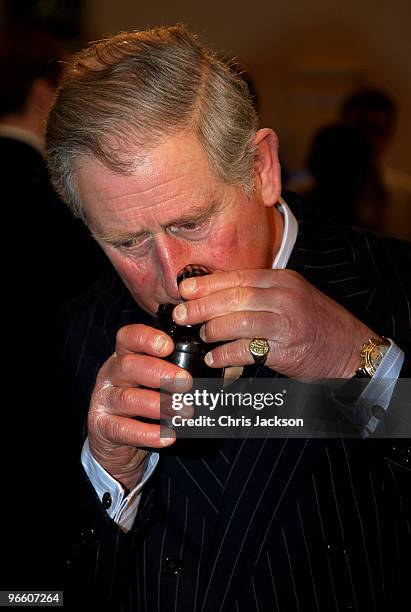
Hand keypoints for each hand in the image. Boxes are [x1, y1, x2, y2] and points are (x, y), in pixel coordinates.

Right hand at [87, 324, 191, 489]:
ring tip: (184, 412)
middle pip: (129, 365)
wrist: (115, 441)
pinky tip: (167, 437)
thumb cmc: (142, 403)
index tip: (169, 346)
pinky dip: (147, 433)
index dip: (146, 338)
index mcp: (124, 356)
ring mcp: (104, 400)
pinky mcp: (102, 426)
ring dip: (158, 405)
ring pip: (128, 398)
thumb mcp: (153, 380)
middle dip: (159, 372)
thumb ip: (172, 368)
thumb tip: (212, 363)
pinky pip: (122, 429)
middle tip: (185, 383)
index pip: (128, 337)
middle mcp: (111, 374)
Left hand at [173, 269, 374, 378]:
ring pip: (238, 320)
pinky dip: (226, 355)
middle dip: (201, 305)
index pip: (238, 276)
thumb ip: (260, 296)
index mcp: (283, 280)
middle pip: (234, 296)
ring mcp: (287, 322)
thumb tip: (218, 300)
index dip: (207, 283)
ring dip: (213, 329)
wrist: (351, 349)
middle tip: (180, 314)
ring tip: (201, 335)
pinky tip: (214, 358)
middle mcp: (284, 297)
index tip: (184, 289)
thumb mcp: (291, 299)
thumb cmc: (315, 325)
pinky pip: (247, 349)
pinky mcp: (286, 349)